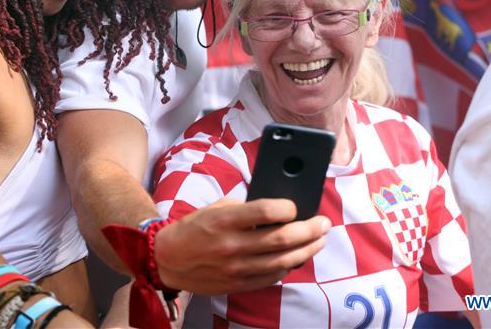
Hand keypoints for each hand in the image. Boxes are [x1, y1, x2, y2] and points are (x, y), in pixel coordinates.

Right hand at [153, 199, 329, 294]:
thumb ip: (244, 208)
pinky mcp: (238, 284)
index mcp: (225, 220)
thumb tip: (277, 209)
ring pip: (283, 261)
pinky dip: (288, 267)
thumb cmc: (193, 229)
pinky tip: (297, 258)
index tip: (296, 206)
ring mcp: (236, 268)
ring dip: (307, 250)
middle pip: (282, 239)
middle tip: (323, 224)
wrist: (167, 259)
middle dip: (310, 230)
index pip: (267, 211)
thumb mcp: (215, 208)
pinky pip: (272, 277)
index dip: (288, 207)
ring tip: (319, 241)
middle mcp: (232, 245)